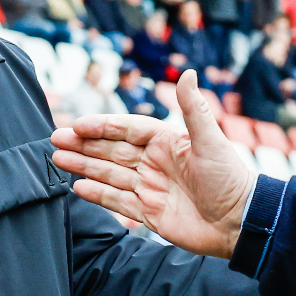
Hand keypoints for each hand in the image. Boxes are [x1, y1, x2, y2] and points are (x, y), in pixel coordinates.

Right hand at [50, 70, 253, 258]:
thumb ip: (194, 108)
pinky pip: (117, 202)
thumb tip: (188, 72)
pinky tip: (78, 186)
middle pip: (111, 150)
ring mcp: (150, 188)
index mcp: (167, 142)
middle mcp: (155, 163)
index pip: (127, 129)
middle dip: (84, 144)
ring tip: (57, 158)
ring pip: (109, 174)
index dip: (102, 126)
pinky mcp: (150, 213)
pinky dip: (97, 194)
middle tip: (55, 139)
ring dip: (84, 165)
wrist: (240, 223)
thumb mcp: (211, 140)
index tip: (77, 125)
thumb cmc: (230, 178)